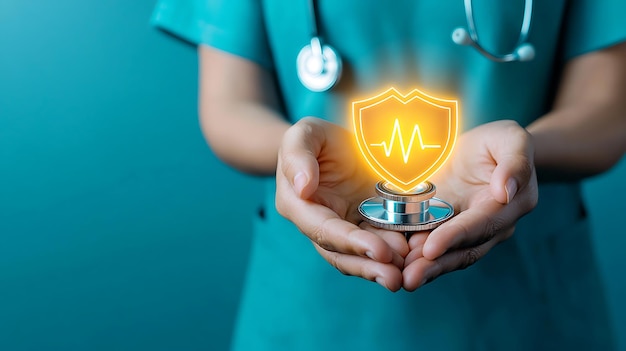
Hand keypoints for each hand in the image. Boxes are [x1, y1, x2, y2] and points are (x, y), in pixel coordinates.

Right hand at [276, 117, 408, 290]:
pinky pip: (379, 245)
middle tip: (394, 277)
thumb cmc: (316, 138)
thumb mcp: (303, 134)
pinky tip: (413, 259)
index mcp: (298, 204)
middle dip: (366, 266)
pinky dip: (394, 255)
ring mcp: (343, 228)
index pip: (322, 229)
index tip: (378, 250)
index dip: (349, 242)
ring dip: (380, 269)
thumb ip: (298, 156)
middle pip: (340, 253)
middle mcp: (318, 224)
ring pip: (358, 257)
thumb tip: (303, 188)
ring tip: (404, 275)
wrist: (336, 144)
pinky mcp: (365, 227)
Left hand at [402, 120, 538, 290]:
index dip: (455, 237)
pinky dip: (416, 259)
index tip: (430, 248)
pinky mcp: (446, 230)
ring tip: (401, 279)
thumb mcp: (511, 140)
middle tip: (409, 278)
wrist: (486, 151)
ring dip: (425, 269)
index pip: (479, 225)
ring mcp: (467, 232)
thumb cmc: (499, 143)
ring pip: (447, 256)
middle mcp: (490, 227)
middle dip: (435, 265)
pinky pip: (432, 248)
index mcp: (508, 206)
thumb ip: (515, 163)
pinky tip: (396, 266)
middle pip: (462, 250)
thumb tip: (506, 191)